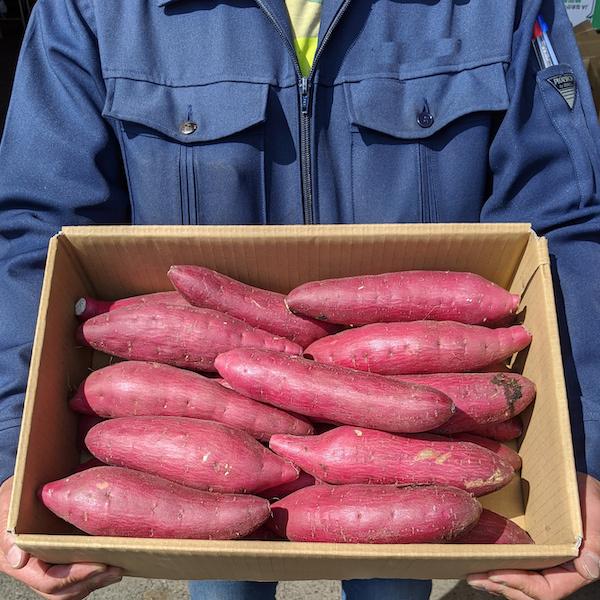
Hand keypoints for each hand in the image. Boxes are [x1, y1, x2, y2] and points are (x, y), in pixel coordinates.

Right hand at [0, 476, 122, 598]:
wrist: (19, 495)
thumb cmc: (14, 499)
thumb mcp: (9, 509)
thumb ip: (11, 535)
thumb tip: (18, 559)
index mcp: (22, 563)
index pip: (49, 581)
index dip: (75, 576)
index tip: (100, 565)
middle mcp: (36, 571)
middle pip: (64, 591)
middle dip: (92, 582)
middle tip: (116, 569)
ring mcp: (50, 567)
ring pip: (72, 589)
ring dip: (96, 582)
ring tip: (118, 568)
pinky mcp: (63, 560)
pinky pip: (78, 577)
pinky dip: (94, 575)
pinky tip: (112, 561)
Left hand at [467, 472, 599, 598]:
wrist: (578, 482)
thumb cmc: (588, 496)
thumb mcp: (594, 511)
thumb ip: (595, 540)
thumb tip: (589, 568)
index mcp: (574, 567)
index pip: (547, 589)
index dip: (521, 584)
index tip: (496, 573)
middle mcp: (557, 569)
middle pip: (528, 591)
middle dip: (500, 586)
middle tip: (474, 577)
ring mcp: (542, 560)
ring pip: (519, 580)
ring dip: (495, 580)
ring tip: (472, 574)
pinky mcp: (530, 547)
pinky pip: (514, 563)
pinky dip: (497, 564)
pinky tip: (478, 559)